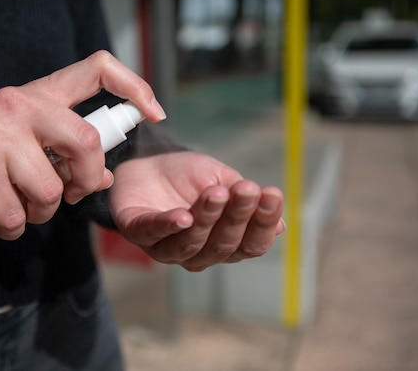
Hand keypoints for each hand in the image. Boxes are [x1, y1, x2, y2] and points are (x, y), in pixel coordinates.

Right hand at [0, 51, 165, 238]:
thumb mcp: (22, 137)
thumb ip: (63, 151)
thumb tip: (106, 178)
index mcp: (36, 94)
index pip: (96, 69)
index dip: (135, 86)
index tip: (154, 112)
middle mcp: (18, 107)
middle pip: (87, 143)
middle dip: (87, 180)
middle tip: (71, 193)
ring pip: (51, 191)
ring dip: (42, 211)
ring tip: (19, 204)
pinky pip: (18, 217)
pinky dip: (13, 228)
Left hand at [108, 151, 284, 270]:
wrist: (149, 163)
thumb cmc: (190, 178)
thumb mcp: (222, 181)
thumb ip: (243, 201)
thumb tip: (280, 227)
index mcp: (224, 244)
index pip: (250, 245)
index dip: (263, 223)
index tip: (272, 194)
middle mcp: (197, 254)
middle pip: (223, 246)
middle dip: (238, 216)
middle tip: (247, 189)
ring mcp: (166, 248)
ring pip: (191, 243)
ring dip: (207, 218)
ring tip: (216, 193)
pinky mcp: (136, 233)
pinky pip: (154, 233)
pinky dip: (168, 225)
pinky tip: (183, 216)